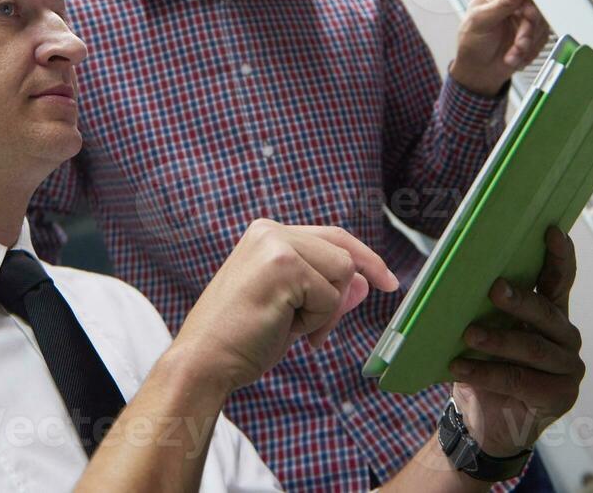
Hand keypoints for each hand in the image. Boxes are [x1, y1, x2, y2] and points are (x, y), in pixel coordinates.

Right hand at [167, 219, 398, 397]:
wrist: (204, 361)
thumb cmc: (243, 339)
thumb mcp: (294, 310)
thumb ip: (328, 289)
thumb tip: (366, 280)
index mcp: (268, 234)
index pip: (334, 237)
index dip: (366, 260)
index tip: (388, 282)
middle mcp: (270, 231)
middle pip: (343, 254)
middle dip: (338, 299)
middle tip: (310, 334)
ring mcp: (275, 245)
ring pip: (342, 273)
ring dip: (323, 311)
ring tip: (287, 326)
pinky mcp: (282, 266)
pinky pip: (329, 296)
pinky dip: (314, 321)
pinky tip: (282, 328)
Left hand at [449, 227, 584, 457]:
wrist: (486, 423)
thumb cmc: (485, 367)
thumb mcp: (486, 331)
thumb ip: (486, 307)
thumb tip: (460, 272)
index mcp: (550, 313)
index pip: (559, 279)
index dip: (559, 256)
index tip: (551, 231)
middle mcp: (565, 336)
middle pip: (545, 312)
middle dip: (519, 299)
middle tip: (494, 289)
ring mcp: (568, 367)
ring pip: (532, 348)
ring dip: (498, 341)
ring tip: (469, 335)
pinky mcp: (560, 396)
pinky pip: (520, 380)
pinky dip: (486, 373)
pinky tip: (459, 367)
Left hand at [450, 0, 549, 96]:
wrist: (480, 70)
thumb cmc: (472, 42)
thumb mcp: (482, 20)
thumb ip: (503, 2)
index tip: (531, 6)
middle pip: (536, 1)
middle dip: (529, 26)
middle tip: (520, 41)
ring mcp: (526, 11)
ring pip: (542, 20)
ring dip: (528, 40)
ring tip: (513, 50)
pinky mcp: (535, 28)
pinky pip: (543, 36)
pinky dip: (530, 49)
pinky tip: (514, 54)